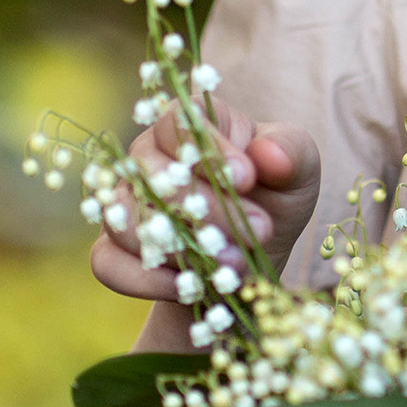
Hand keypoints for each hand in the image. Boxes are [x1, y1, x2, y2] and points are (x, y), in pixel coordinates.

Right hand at [89, 102, 319, 315]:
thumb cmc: (274, 198)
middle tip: (257, 231)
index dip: (209, 149)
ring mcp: (125, 202)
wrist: (251, 259)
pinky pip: (108, 262)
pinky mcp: (114, 249)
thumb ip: (291, 153)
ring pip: (125, 218)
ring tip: (234, 264)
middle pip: (151, 172)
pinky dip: (147, 279)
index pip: (179, 120)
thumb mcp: (298, 173)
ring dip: (180, 247)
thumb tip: (268, 154)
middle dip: (207, 208)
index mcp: (191, 124)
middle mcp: (147, 156)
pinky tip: (190, 286)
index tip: (247, 179)